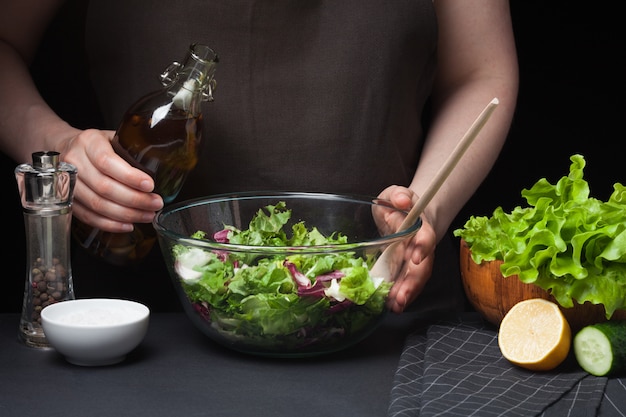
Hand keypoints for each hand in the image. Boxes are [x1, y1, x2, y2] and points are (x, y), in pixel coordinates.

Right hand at [57, 128, 163, 231]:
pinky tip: (128, 225)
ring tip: (147, 215)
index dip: (129, 176)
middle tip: (156, 204)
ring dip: (125, 214)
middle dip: (134, 200)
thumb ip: (132, 150)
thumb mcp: (115, 137)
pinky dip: (110, 224)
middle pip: (104, 187)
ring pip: (97, 204)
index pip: (107, 161)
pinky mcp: (67, 199)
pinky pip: (88, 216)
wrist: (68, 147)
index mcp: (89, 141)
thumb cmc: (99, 144)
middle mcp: (74, 161)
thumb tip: (162, 168)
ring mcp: (67, 182)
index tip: (150, 185)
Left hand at [377, 185, 435, 313]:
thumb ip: (398, 195)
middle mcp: (421, 246)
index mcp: (420, 226)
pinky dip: (400, 296)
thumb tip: (401, 201)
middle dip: (412, 282)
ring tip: (394, 306)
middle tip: (400, 297)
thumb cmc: (398, 203)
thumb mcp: (395, 193)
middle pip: (422, 266)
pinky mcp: (405, 269)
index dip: (423, 247)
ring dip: (406, 294)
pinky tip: (391, 306)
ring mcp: (414, 260)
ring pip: (415, 279)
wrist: (403, 213)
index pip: (425, 236)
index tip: (415, 257)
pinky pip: (405, 284)